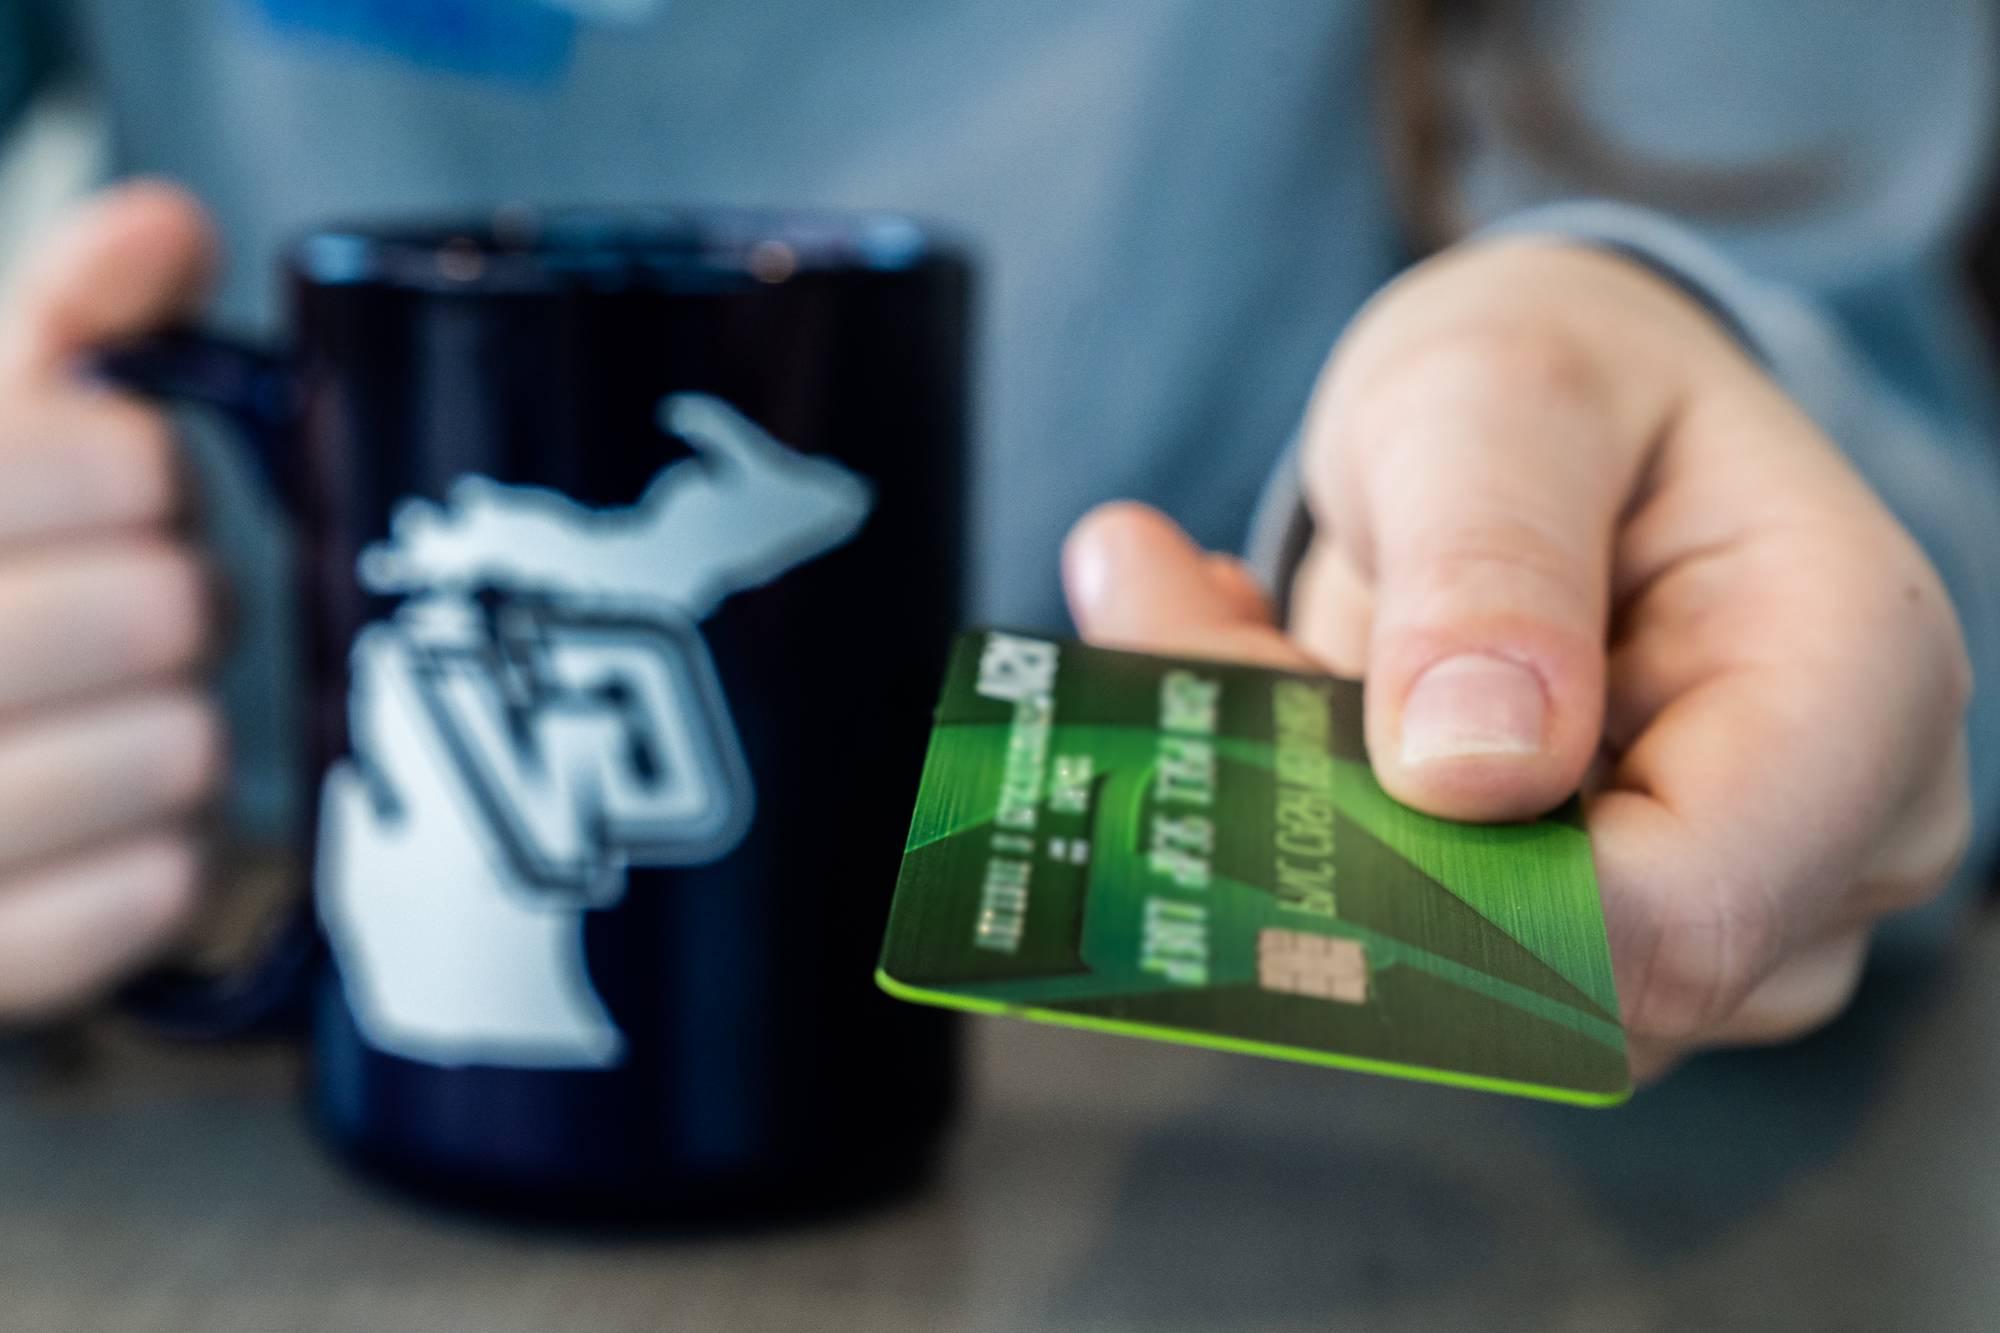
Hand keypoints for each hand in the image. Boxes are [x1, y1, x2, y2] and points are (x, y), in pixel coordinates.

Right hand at [0, 183, 223, 1018]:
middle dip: (176, 600)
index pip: (114, 465)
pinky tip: (98, 830)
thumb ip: (65, 327)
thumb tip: (170, 224)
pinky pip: (158, 892)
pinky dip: (162, 860)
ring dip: (178, 731)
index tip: (113, 489)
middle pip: (172, 608)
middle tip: (129, 614)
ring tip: (107, 723)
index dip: (140, 471)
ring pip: (185, 752)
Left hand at [1064, 239, 1971, 1080]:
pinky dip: (1317, 844)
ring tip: (1234, 633)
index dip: (1456, 897)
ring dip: (1306, 833)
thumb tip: (1466, 773)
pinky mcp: (1612, 940)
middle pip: (1563, 977)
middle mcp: (1829, 840)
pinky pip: (1439, 964)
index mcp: (1853, 690)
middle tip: (1178, 627)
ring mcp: (1731, 913)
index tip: (1256, 756)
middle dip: (1337, 840)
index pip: (1679, 916)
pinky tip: (1274, 694)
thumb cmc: (1554, 376)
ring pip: (1475, 990)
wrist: (1554, 422)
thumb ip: (1488, 558)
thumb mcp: (1497, 394)